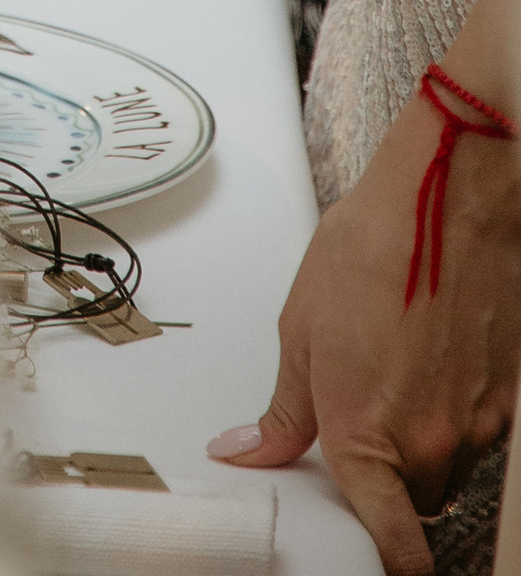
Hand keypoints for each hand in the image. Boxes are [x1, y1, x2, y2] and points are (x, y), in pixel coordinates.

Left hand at [210, 47, 520, 572]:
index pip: (390, 540)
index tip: (381, 564)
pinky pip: (477, 436)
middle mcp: (427, 440)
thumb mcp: (301, 328)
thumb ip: (284, 408)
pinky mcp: (506, 403)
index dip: (389, 563)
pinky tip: (433, 359)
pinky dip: (455, 415)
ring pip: (448, 470)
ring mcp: (473, 425)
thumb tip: (248, 450)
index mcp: (364, 431)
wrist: (444, 203)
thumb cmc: (371, 249)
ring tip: (399, 374)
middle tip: (369, 422)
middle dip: (389, 477)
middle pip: (414, 501)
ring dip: (423, 446)